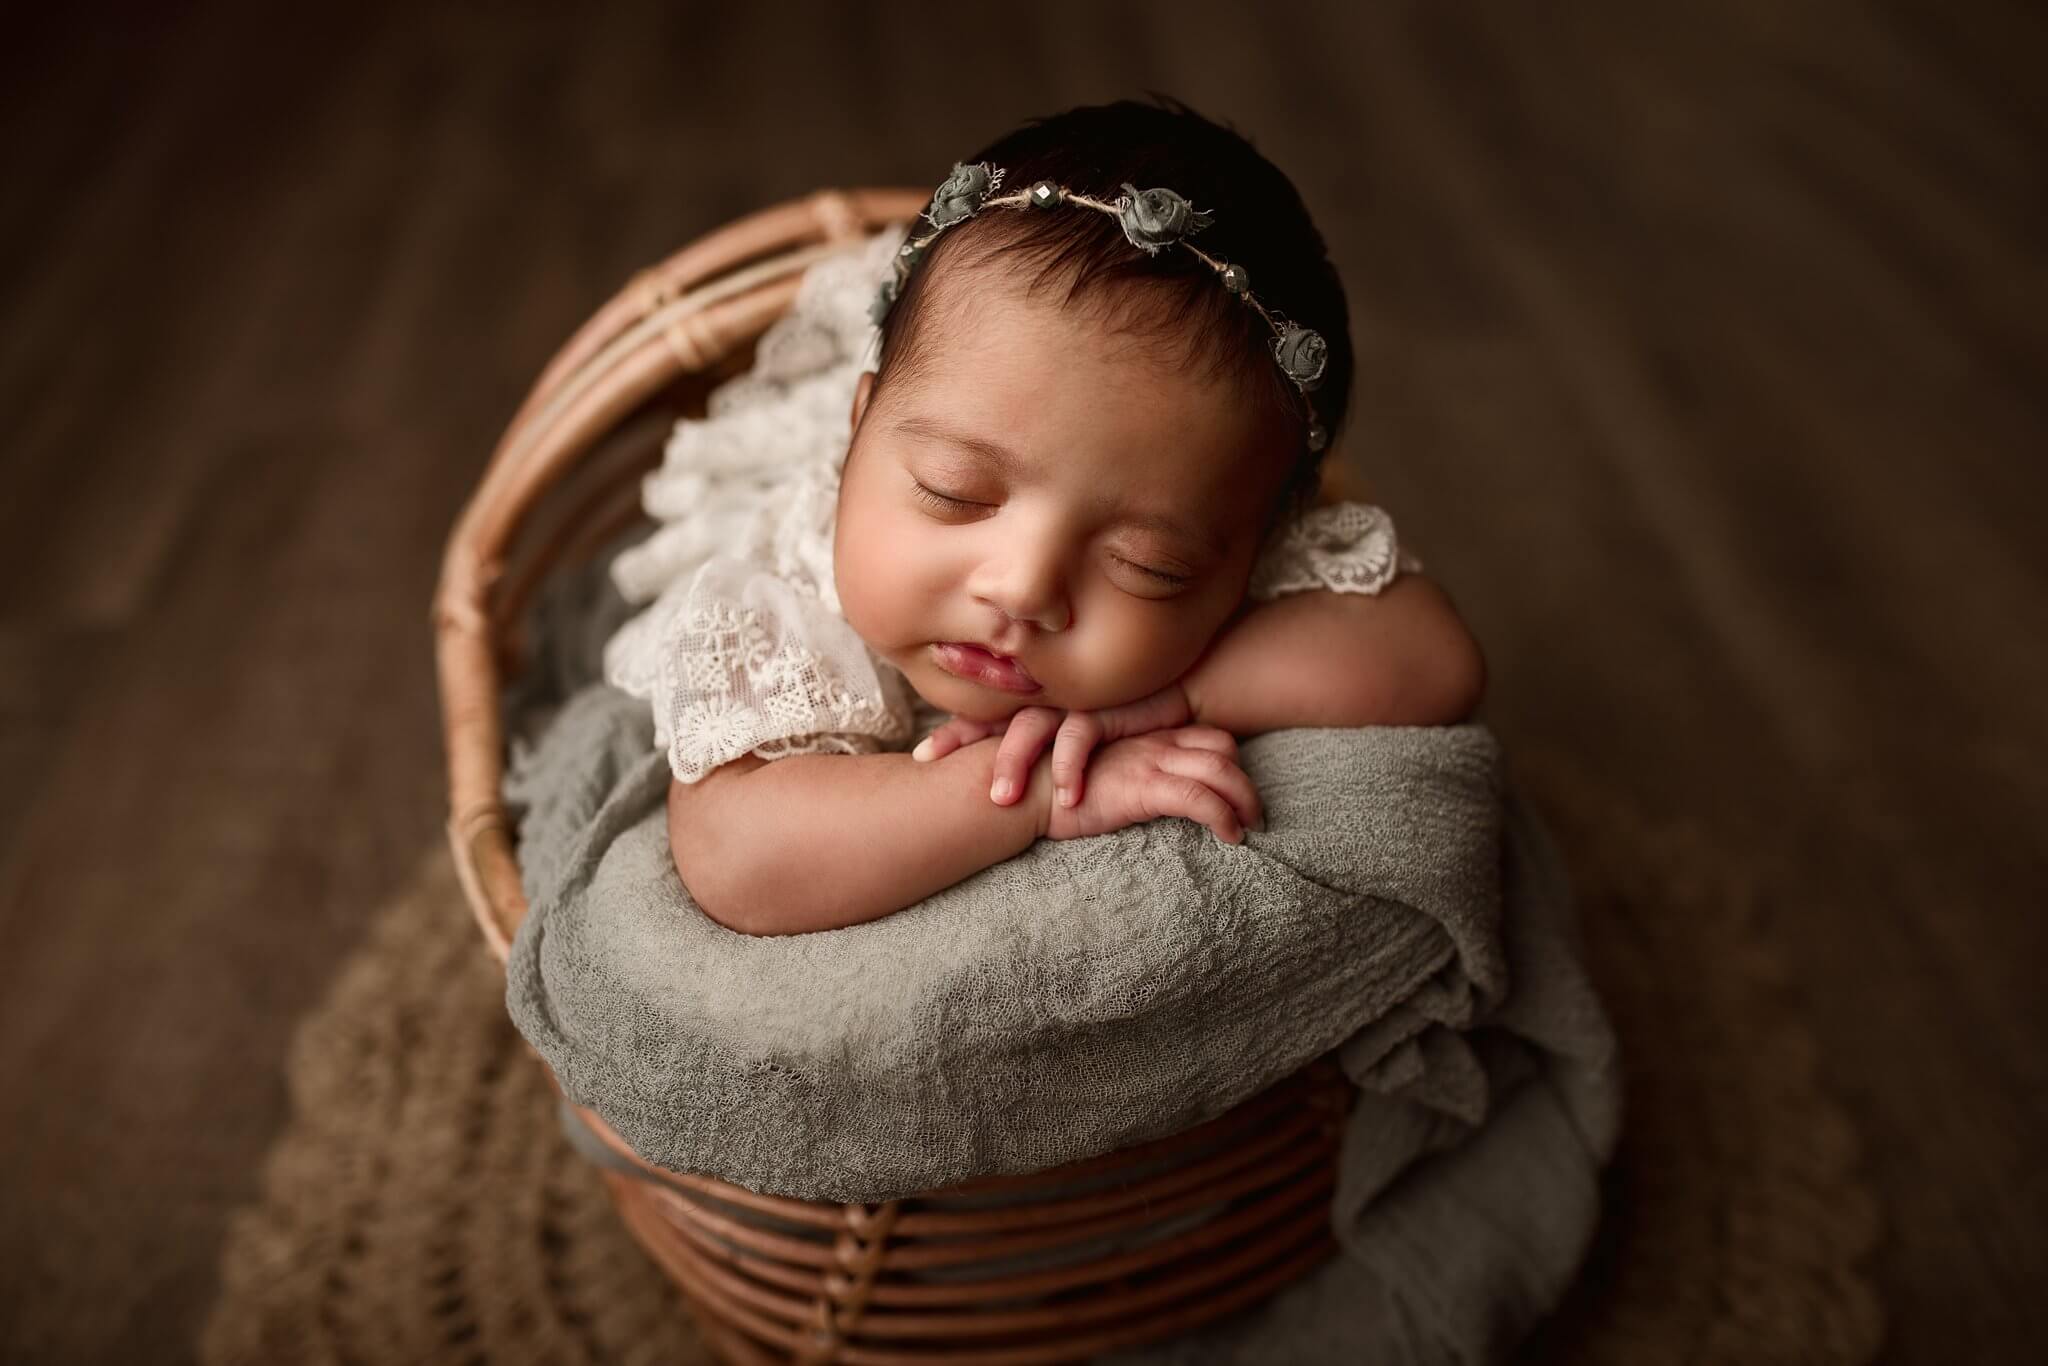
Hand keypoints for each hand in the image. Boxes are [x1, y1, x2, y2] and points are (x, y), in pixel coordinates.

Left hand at [911, 682, 1194, 809]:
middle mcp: (1051, 695)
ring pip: (1031, 725)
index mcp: (1038, 701)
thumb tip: (1000, 780)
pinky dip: (1070, 765)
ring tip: (1002, 800)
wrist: (1187, 691)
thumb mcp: (1081, 731)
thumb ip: (1046, 746)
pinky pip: (1081, 734)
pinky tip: (1065, 797)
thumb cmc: (1129, 716)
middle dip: (967, 744)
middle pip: (996, 716)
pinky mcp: (1109, 705)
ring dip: (1015, 761)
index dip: (953, 733)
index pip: (986, 714)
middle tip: (936, 771)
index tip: (918, 756)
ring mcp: (1077, 697)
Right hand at [1033, 724, 1263, 844]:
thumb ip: (1129, 776)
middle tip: (1257, 816)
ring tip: (1249, 829)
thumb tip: (1152, 800)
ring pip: (1221, 772)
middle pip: (1225, 749)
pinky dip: (1224, 818)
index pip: (1208, 738)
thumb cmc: (1053, 787)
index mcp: (1147, 736)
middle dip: (1248, 783)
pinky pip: (1199, 799)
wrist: (1021, 788)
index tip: (1237, 797)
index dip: (1230, 764)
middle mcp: (1154, 742)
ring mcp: (1150, 761)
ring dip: (1246, 801)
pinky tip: (1230, 837)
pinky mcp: (1142, 786)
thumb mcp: (1100, 774)